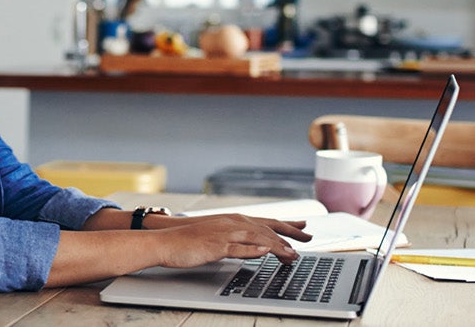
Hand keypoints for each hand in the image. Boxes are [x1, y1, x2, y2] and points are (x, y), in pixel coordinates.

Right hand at [146, 213, 311, 243]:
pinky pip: (237, 247)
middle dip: (289, 234)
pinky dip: (252, 249)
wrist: (166, 240)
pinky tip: (264, 251)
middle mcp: (232, 223)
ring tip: (292, 254)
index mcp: (233, 221)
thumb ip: (237, 239)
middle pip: (267, 227)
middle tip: (307, 240)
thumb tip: (255, 245)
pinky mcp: (215, 245)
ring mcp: (224, 234)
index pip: (266, 221)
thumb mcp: (217, 235)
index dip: (287, 225)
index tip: (303, 228)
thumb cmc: (189, 240)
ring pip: (256, 237)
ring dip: (276, 245)